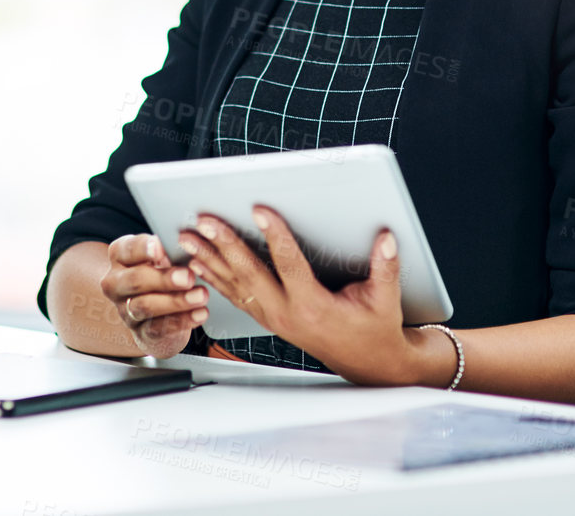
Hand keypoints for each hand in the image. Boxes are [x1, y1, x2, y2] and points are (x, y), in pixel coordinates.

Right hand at [99, 234, 208, 359]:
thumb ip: (170, 249)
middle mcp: (115, 283)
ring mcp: (125, 310)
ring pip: (145, 306)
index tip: (162, 247)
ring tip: (201, 296)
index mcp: (120, 256)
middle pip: (134, 280)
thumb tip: (187, 245)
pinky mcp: (140, 332)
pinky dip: (182, 321)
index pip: (127, 249)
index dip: (144, 248)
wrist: (159, 310)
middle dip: (163, 279)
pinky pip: (157, 328)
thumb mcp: (164, 256)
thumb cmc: (164, 271)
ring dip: (176, 301)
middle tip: (188, 277)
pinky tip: (200, 313)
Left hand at [180, 206, 427, 385]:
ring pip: (236, 286)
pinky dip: (215, 279)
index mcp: (314, 306)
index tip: (259, 210)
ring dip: (210, 259)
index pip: (289, 265)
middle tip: (206, 220)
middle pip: (250, 274)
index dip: (275, 235)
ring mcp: (274, 318)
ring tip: (189, 237)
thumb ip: (386, 267)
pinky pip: (236, 297)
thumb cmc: (375, 329)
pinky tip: (199, 263)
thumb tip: (386, 238)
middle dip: (225, 244)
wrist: (367, 363)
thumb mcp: (385, 300)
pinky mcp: (269, 318)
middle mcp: (287, 314)